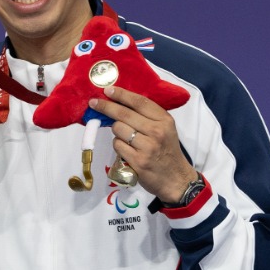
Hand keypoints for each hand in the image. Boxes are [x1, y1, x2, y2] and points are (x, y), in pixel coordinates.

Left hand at [90, 85, 197, 203]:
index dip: (122, 94)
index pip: (140, 102)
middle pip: (124, 114)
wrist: (175, 179)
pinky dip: (118, 146)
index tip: (108, 90)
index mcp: (164, 120)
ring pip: (118, 129)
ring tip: (125, 137)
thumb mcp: (166, 129)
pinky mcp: (137, 161)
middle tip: (94, 103)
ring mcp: (147, 147)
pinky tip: (127, 150)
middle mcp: (156, 131)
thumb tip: (121, 103)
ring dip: (116, 132)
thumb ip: (148, 117)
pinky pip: (117, 146)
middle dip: (106, 107)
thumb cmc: (167, 151)